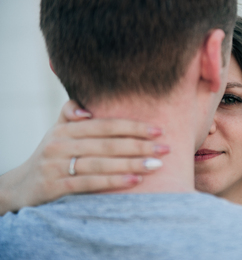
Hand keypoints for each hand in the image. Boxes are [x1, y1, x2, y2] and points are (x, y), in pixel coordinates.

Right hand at [0, 101, 168, 214]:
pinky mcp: (54, 187)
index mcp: (66, 128)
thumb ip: (72, 114)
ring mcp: (56, 166)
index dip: (133, 126)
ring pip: (101, 163)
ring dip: (131, 164)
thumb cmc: (53, 154)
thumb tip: (88, 108)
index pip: (105, 125)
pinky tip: (134, 181)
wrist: (22, 185)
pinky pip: (89, 183)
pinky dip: (113, 181)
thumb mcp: (59, 131)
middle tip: (165, 148)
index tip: (158, 130)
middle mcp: (61, 144)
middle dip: (139, 146)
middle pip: (107, 143)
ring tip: (156, 165)